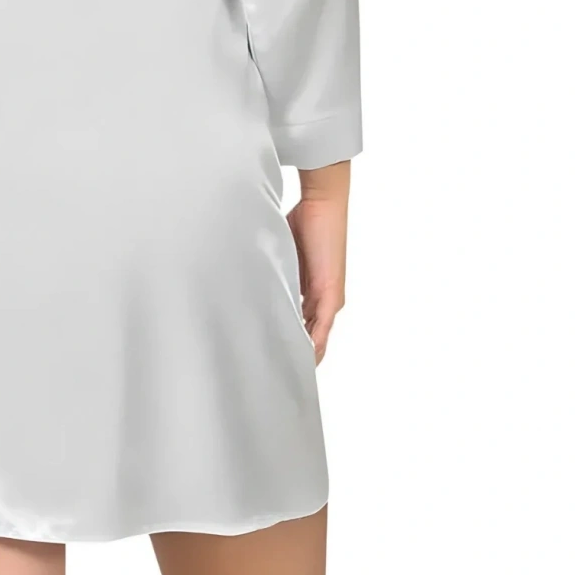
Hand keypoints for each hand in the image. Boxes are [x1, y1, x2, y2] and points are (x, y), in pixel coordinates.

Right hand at [286, 160, 348, 363]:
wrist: (323, 203)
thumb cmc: (301, 220)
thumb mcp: (279, 252)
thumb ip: (268, 269)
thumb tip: (242, 279)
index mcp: (308, 290)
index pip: (297, 324)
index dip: (284, 339)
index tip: (266, 354)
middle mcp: (321, 299)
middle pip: (307, 336)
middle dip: (291, 352)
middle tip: (269, 370)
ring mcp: (328, 299)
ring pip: (315, 337)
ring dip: (301, 354)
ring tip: (282, 371)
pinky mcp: (332, 295)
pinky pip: (322, 327)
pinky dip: (312, 344)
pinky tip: (304, 359)